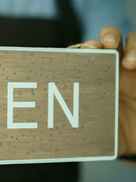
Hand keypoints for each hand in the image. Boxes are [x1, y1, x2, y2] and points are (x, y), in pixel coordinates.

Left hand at [81, 26, 135, 155]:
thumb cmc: (113, 135)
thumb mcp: (97, 135)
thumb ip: (80, 135)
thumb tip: (53, 144)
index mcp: (94, 78)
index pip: (87, 55)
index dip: (83, 48)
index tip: (83, 51)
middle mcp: (115, 69)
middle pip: (109, 41)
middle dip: (107, 37)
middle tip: (103, 45)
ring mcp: (134, 69)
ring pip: (133, 42)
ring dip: (131, 44)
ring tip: (129, 61)